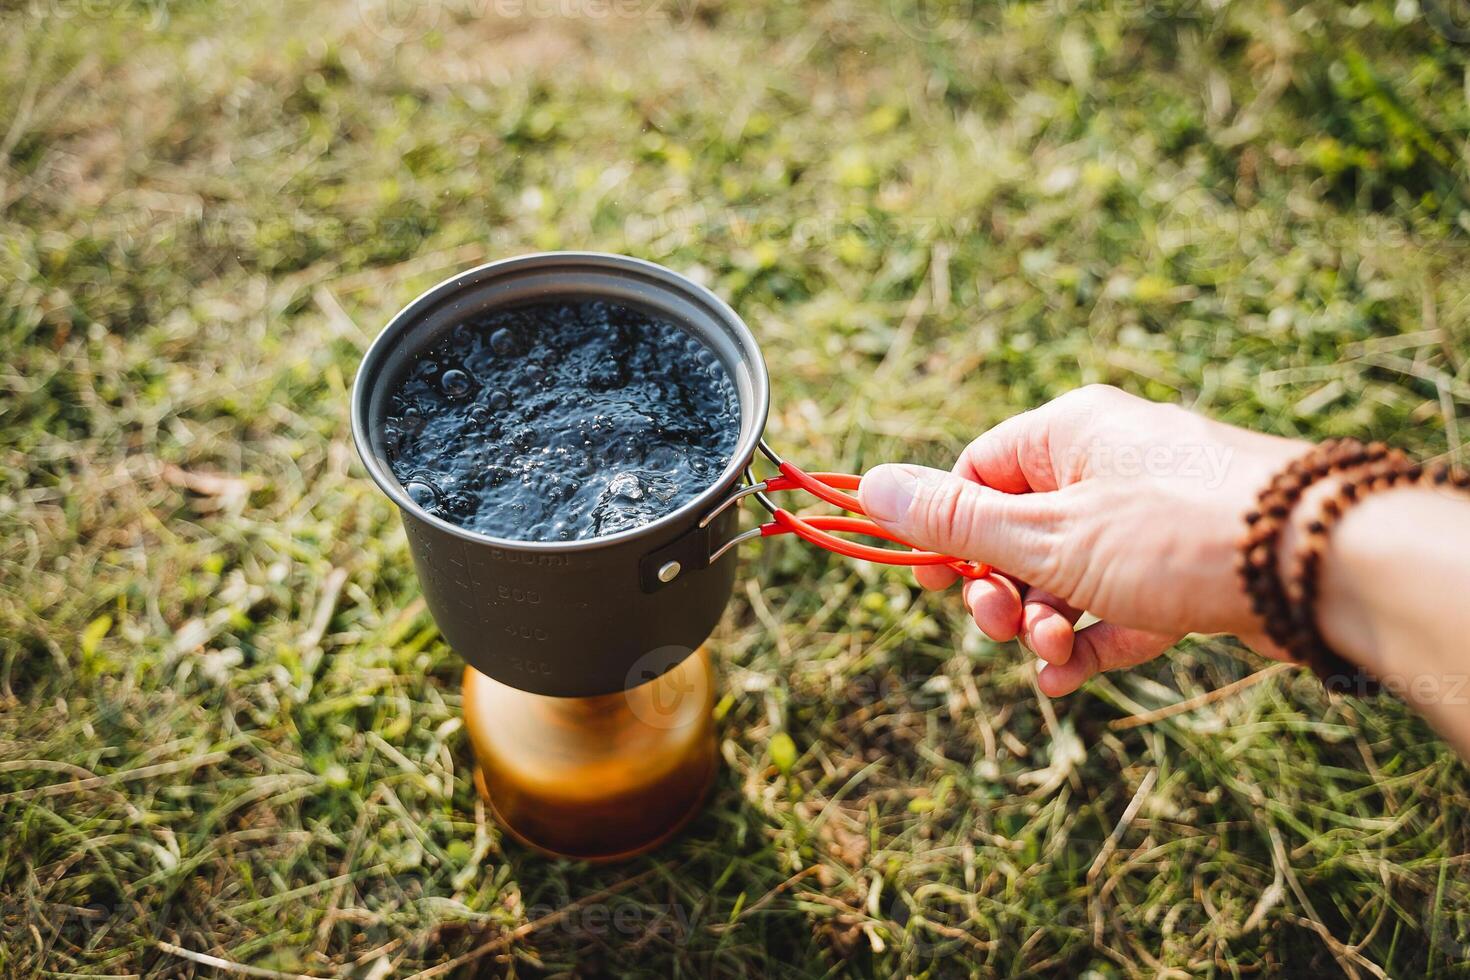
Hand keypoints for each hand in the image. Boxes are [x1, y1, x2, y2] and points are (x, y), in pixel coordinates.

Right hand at [858, 385, 1308, 695]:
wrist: (1318, 563)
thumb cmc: (1174, 532)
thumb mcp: (1046, 534)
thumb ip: (956, 522)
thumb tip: (869, 485)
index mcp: (1067, 434)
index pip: (977, 474)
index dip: (948, 535)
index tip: (936, 585)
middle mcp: (1109, 464)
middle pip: (1020, 531)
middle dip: (1001, 592)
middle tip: (1002, 627)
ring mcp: (1153, 514)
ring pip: (1068, 574)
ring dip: (1045, 624)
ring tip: (1053, 658)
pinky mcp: (1187, 563)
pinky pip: (1118, 601)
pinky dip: (1092, 638)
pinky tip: (1073, 677)